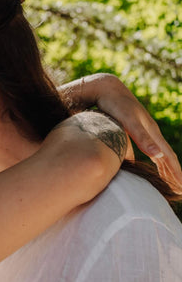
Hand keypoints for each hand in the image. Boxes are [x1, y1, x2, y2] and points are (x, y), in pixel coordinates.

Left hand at [84, 73, 181, 193]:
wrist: (107, 89)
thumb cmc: (115, 104)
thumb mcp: (128, 120)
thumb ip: (141, 137)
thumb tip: (157, 155)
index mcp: (151, 133)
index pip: (167, 157)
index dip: (175, 173)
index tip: (181, 189)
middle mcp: (150, 133)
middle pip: (166, 157)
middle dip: (173, 174)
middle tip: (179, 191)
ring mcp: (143, 131)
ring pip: (158, 153)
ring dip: (165, 168)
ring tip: (169, 181)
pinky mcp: (134, 129)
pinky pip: (149, 148)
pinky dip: (154, 158)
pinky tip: (152, 162)